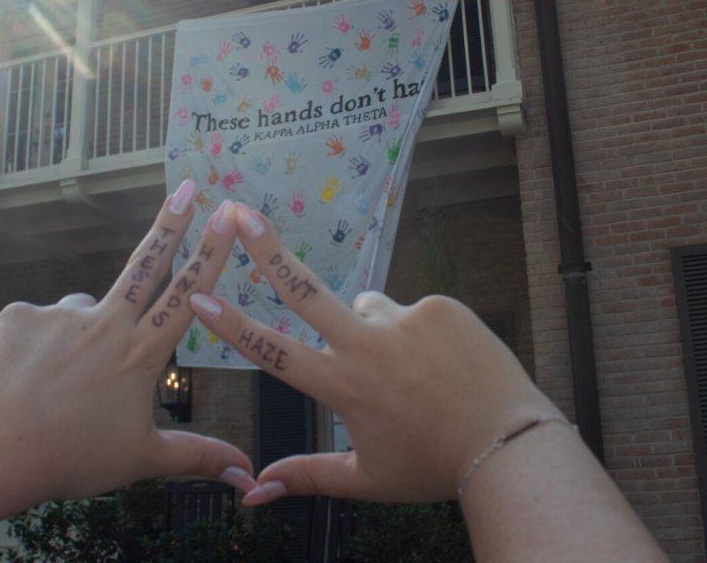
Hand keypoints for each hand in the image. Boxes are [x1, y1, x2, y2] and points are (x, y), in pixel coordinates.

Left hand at [0, 184, 256, 503]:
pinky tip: (23, 379)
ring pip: (83, 311)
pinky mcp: (21, 314)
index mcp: (140, 354)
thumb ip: (197, 458)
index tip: (231, 216)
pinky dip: (36, 347)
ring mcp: (62, 314)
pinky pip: (37, 324)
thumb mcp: (142, 460)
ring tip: (58, 385)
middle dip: (172, 222)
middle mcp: (106, 324)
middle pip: (147, 263)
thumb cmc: (69, 456)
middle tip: (187, 187)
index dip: (213, 253)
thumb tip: (249, 477)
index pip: (189, 295)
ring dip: (81, 333)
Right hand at [187, 204, 556, 504]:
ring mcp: (406, 320)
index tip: (198, 296)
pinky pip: (412, 311)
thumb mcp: (366, 477)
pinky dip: (416, 331)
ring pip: (370, 308)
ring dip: (372, 328)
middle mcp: (368, 344)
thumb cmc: (432, 466)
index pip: (275, 351)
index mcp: (344, 385)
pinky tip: (441, 363)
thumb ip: (306, 475)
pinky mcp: (439, 306)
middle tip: (238, 212)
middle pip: (305, 289)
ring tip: (410, 372)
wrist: (508, 443)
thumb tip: (250, 495)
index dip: (231, 325)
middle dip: (266, 248)